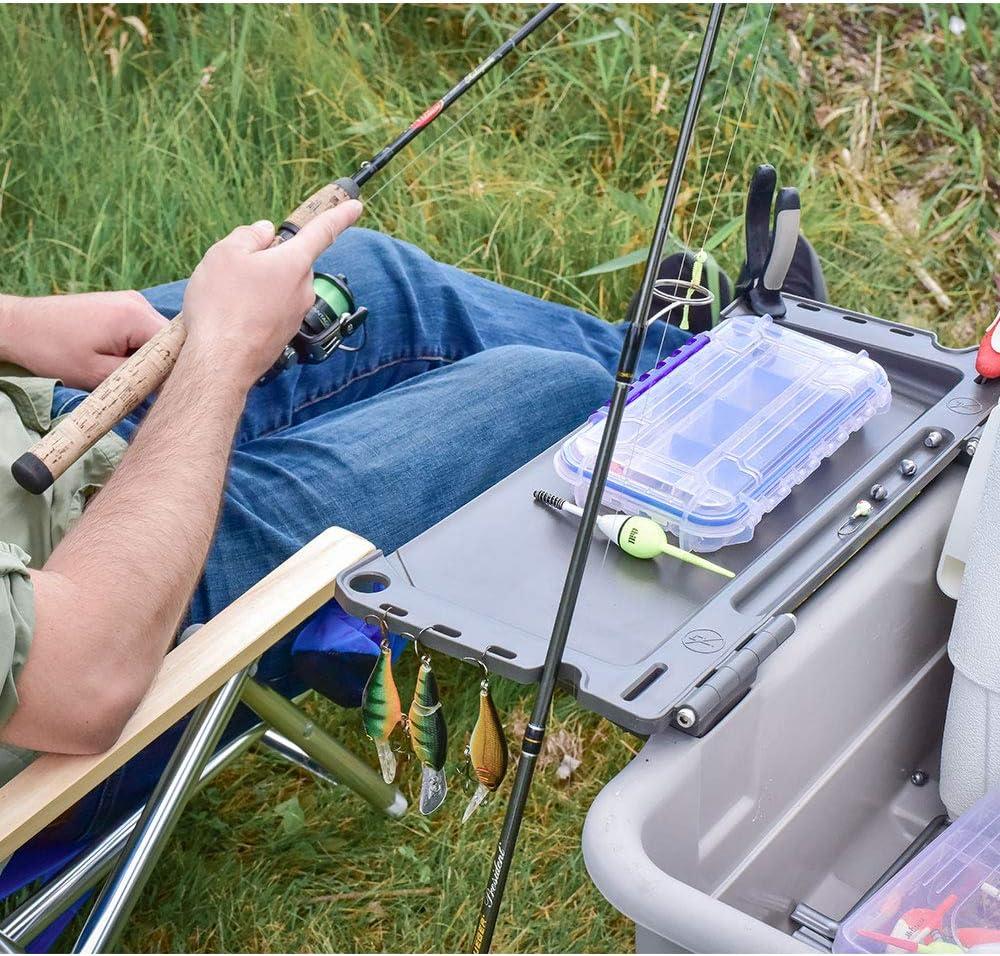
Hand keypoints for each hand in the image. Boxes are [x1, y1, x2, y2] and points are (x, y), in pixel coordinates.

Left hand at [0, 290, 167, 388]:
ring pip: (159, 338)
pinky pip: (145, 332)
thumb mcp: (98, 374)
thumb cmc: (51, 350)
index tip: (162, 392)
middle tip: (143, 387)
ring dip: (150, 359)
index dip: (176, 373)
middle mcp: (139, 302)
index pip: (178, 347)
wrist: (18, 326)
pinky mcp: (122, 306)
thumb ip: (139, 379)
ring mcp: (131, 301)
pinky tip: (121, 361)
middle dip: (162, 366)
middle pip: (172, 341)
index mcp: (135, 316)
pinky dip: (139, 349)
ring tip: (126, 373)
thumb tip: (169, 386)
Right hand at [181, 201, 362, 387]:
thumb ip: (249, 236)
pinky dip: (254, 309)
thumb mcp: (225, 254)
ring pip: (278, 287)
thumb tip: (266, 233)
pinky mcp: (284, 335)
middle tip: (234, 271)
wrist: (221, 362)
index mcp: (295, 263)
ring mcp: (296, 315)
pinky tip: (233, 317)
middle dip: (267, 260)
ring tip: (228, 300)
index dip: (339, 215)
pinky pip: (271, 310)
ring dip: (258, 287)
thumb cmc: (222, 305)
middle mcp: (303, 289)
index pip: (323, 231)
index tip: (357, 206)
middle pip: (289, 262)